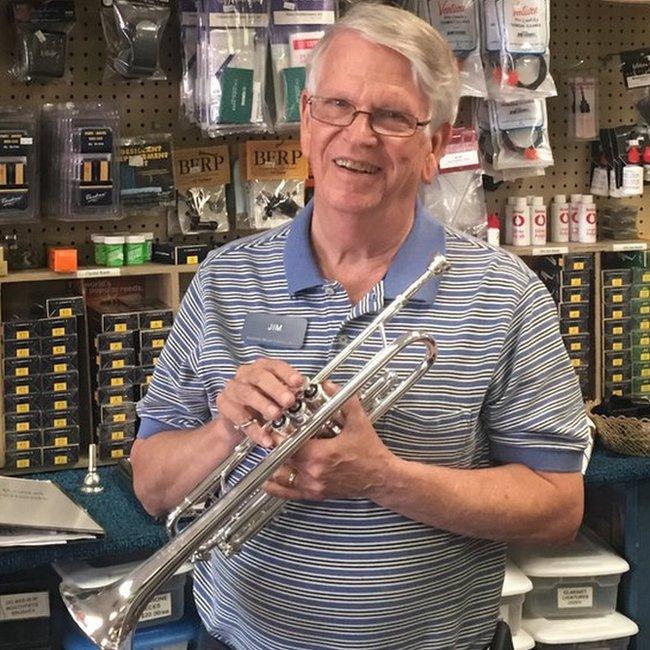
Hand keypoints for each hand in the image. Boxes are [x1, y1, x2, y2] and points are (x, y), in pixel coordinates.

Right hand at [216, 358, 304, 446]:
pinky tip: (266, 438)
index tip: (299, 382)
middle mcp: (246, 374)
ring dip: (263, 405)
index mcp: (262, 368)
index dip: (287, 373)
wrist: (237, 423)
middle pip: (260, 377)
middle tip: (289, 401)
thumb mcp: (277, 398)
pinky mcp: (224, 404)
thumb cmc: (262, 404)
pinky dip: (255, 430)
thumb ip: (289, 395)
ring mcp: (233, 388)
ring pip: (247, 393)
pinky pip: (239, 417)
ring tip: (276, 415)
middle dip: (276, 389)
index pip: (275, 365)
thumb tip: (304, 397)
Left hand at [264, 381, 394, 500]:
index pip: (289, 444)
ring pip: (281, 476)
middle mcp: (313, 473)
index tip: (278, 425)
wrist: (381, 477)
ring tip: (275, 451)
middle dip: (277, 446)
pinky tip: (268, 480)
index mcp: (321, 455)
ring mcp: (313, 486)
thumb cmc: (370, 451)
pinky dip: (276, 487)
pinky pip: (288, 494)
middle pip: (282, 458)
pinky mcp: (315, 494)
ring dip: (275, 464)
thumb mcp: (359, 422)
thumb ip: (343, 401)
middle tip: (275, 435)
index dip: (280, 434)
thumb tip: (329, 384)